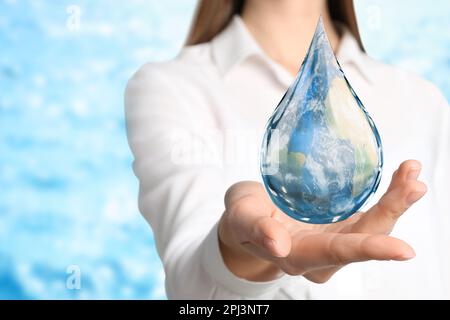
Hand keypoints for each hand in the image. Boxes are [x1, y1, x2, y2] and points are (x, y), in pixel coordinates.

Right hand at [218, 160, 426, 282]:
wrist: (250, 217)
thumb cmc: (243, 218)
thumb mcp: (242, 218)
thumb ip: (257, 229)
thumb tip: (278, 244)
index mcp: (300, 256)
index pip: (338, 253)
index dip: (370, 250)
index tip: (404, 250)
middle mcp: (324, 253)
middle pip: (365, 237)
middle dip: (391, 212)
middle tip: (413, 184)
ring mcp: (336, 237)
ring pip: (373, 224)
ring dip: (396, 201)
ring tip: (411, 172)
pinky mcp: (340, 221)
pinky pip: (369, 210)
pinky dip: (388, 194)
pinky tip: (401, 176)